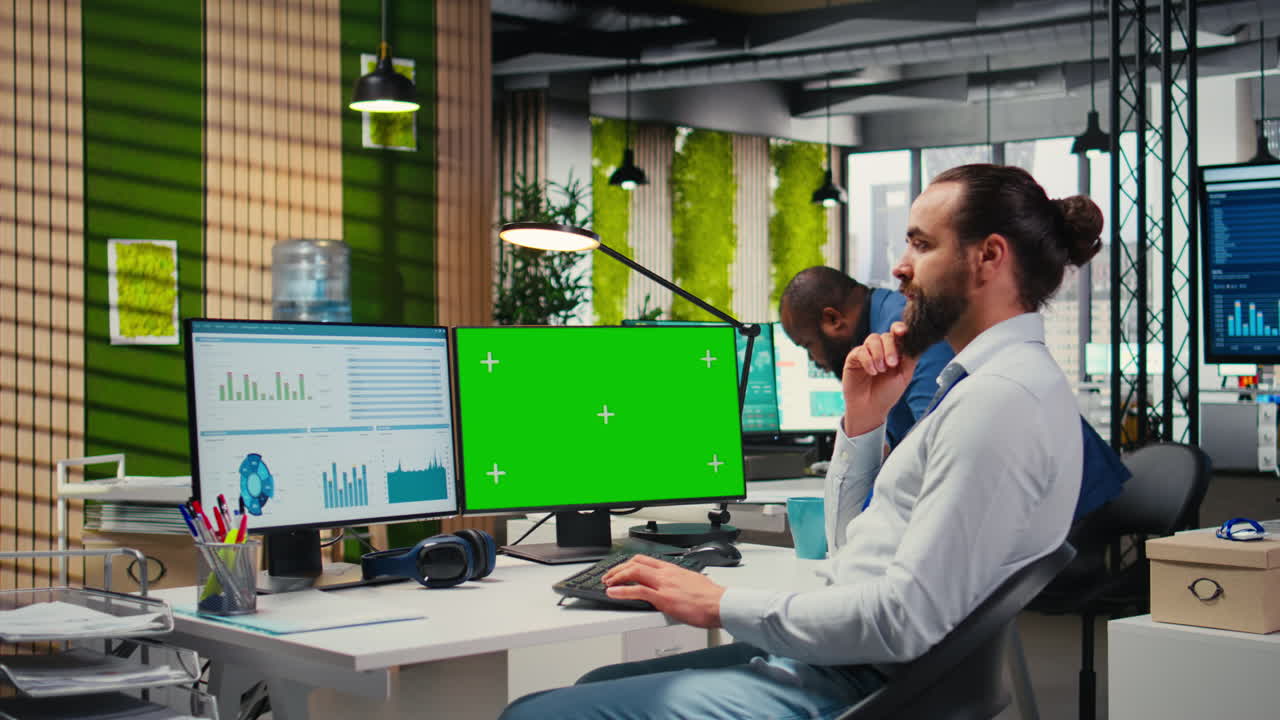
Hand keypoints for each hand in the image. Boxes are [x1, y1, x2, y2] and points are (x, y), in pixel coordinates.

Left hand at [603, 555, 725, 627]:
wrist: (721, 604)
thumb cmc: (711, 597)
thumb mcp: (692, 582)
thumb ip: (678, 582)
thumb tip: (673, 587)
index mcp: (673, 569)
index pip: (645, 559)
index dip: (629, 563)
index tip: (621, 568)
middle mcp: (666, 573)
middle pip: (635, 563)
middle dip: (618, 569)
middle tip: (609, 576)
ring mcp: (663, 585)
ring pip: (633, 573)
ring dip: (616, 577)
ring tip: (607, 583)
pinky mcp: (663, 599)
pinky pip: (637, 591)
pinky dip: (621, 591)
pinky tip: (613, 593)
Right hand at [841, 321, 918, 436]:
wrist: (870, 408)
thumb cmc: (887, 393)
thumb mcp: (904, 376)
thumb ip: (910, 358)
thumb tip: (916, 342)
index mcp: (895, 351)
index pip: (897, 333)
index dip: (899, 328)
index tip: (902, 332)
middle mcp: (881, 349)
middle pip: (886, 336)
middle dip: (890, 348)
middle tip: (892, 364)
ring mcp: (867, 352)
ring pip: (872, 339)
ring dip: (879, 354)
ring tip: (880, 370)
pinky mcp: (854, 358)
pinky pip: (861, 351)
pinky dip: (868, 360)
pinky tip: (872, 372)